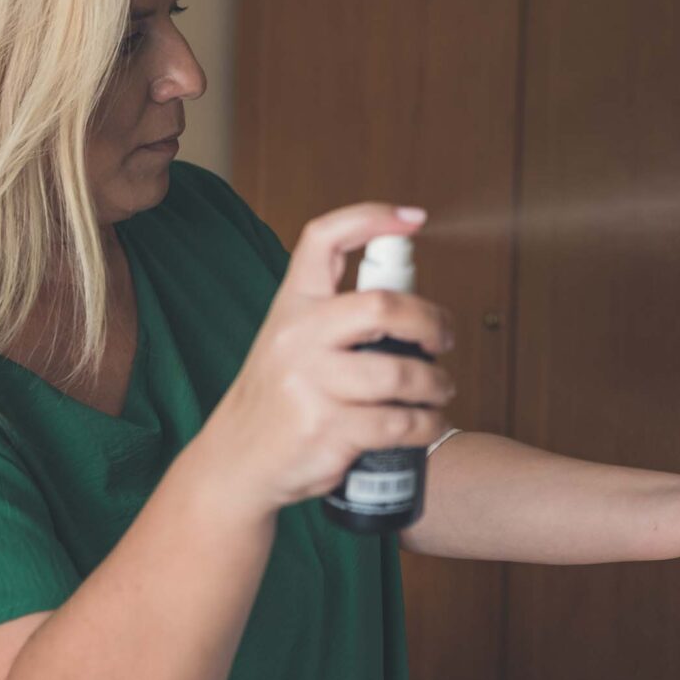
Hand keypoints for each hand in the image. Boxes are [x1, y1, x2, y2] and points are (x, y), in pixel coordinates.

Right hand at [200, 203, 456, 516]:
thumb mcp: (291, 342)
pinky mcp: (327, 429)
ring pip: (400, 372)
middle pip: (382, 307)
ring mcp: (310, 384)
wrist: (236, 461)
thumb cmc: (279, 397)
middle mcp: (297, 337)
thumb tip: (410, 302)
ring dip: (436, 384)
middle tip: (443, 338)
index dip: (371, 218)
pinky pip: (398, 422)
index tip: (414, 219)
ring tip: (440, 390)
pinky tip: (428, 423)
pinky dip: (427, 424)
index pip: (324, 240)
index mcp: (292, 306)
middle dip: (430, 321)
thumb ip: (337, 318)